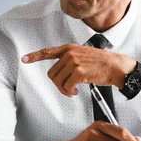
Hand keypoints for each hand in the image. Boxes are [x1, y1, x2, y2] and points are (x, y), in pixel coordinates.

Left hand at [21, 44, 136, 95]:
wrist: (116, 66)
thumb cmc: (102, 63)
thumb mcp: (83, 54)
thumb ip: (70, 59)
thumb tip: (60, 71)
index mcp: (69, 48)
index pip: (48, 52)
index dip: (34, 56)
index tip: (24, 59)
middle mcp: (69, 53)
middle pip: (52, 74)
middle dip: (58, 84)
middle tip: (68, 88)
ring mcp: (74, 62)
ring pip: (58, 82)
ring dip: (64, 90)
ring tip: (73, 90)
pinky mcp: (79, 72)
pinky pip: (67, 87)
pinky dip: (70, 92)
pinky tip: (77, 91)